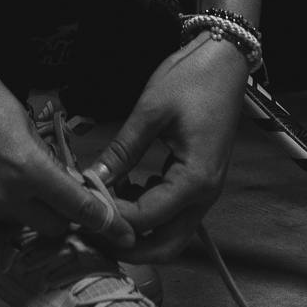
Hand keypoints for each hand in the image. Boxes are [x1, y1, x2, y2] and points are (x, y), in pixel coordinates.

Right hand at [0, 46, 136, 249]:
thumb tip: (54, 174)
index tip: (120, 232)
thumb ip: (40, 152)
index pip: (77, 206)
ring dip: (20, 205)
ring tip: (2, 170)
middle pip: (50, 226)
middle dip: (60, 214)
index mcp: (28, 168)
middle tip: (58, 195)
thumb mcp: (20, 115)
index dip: (103, 221)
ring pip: (13, 220)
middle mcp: (3, 196)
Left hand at [90, 35, 248, 261]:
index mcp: (195, 179)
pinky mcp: (200, 180)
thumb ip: (122, 150)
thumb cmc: (193, 79)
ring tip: (104, 209)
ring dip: (138, 232)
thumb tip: (93, 177)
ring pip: (171, 233)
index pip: (146, 218)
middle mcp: (205, 194)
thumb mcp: (151, 111)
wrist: (224, 61)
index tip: (82, 206)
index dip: (111, 217)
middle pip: (165, 245)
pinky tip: (127, 189)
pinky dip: (149, 214)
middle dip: (127, 245)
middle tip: (91, 230)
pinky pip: (174, 213)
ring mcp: (206, 190)